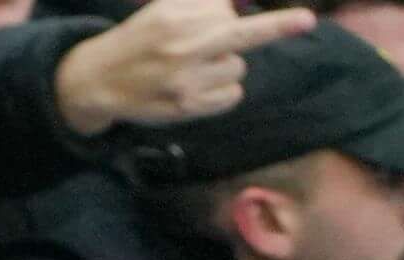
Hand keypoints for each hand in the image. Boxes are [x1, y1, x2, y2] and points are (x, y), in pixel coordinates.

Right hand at [54, 0, 317, 135]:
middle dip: (279, 26)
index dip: (225, 15)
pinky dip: (224, 91)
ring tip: (195, 69)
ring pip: (237, 67)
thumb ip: (203, 4)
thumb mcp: (164, 8)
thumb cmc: (140, 39)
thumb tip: (236, 7)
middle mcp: (182, 47)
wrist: (97, 81)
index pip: (226, 10)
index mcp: (177, 18)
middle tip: (306, 20)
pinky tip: (199, 88)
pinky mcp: (187, 106)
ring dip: (225, 66)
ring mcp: (185, 79)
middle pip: (244, 34)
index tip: (287, 15)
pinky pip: (232, 94)